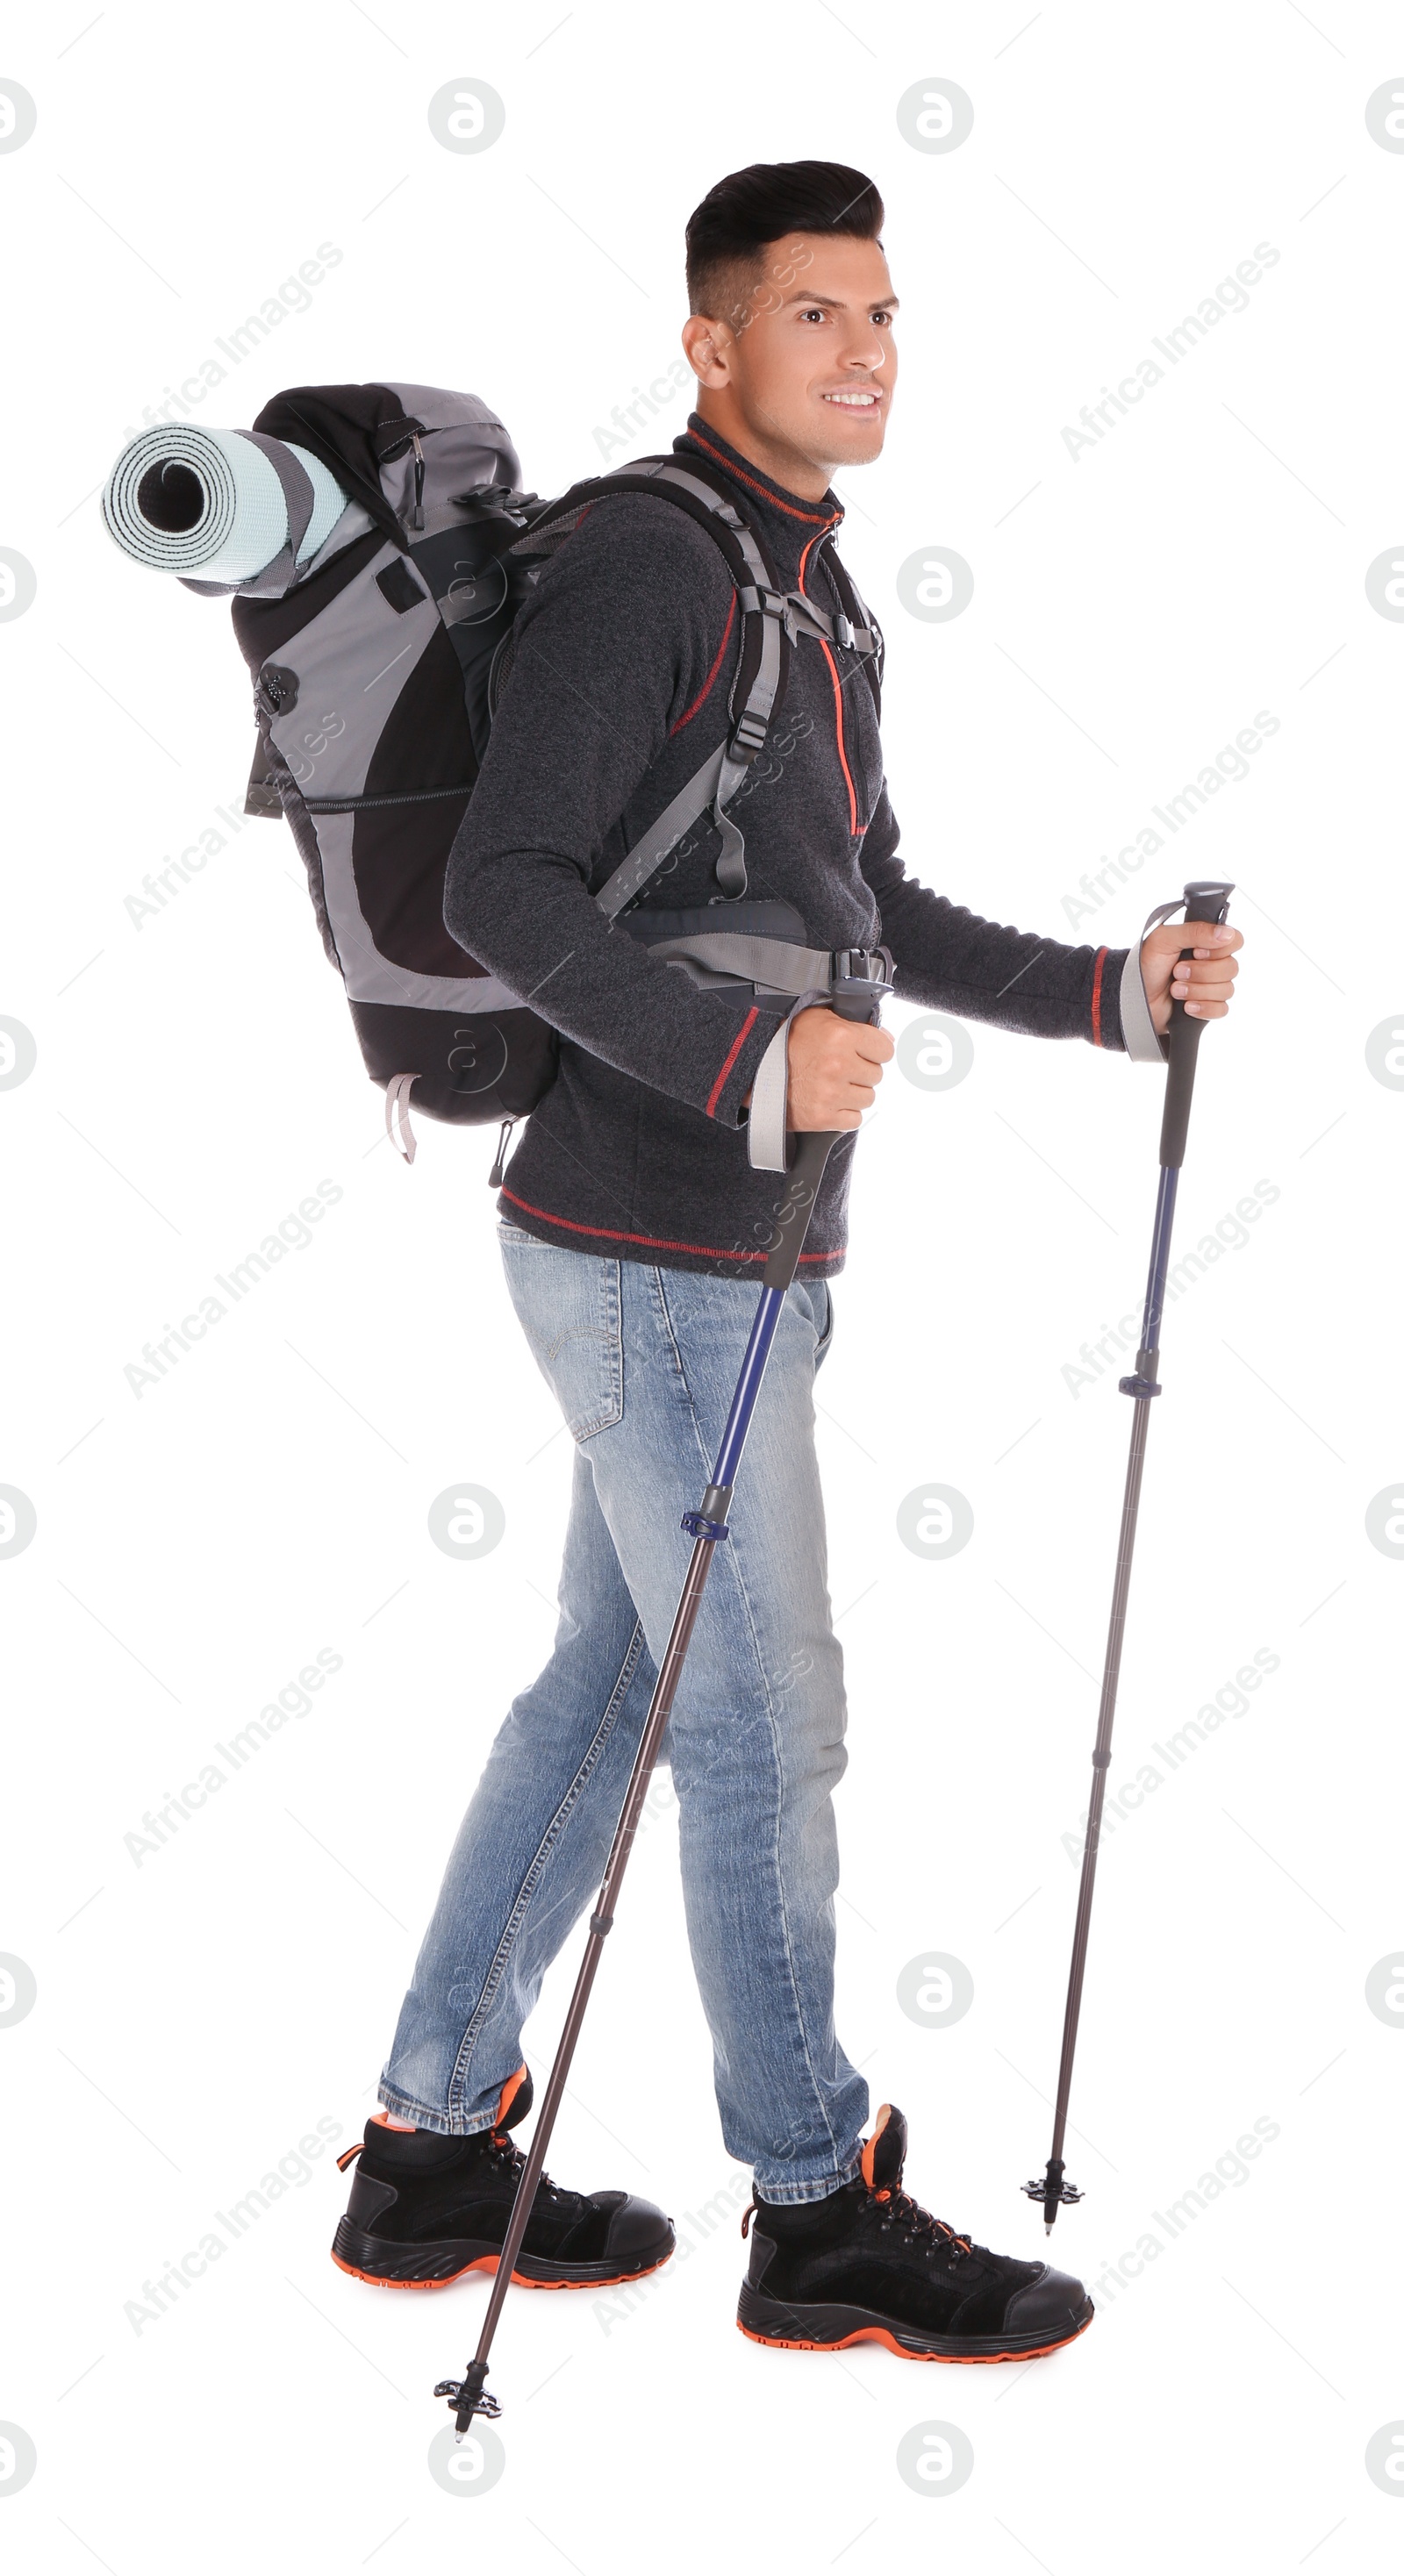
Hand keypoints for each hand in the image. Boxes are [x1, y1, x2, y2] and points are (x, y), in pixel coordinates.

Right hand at [786, 1004, 894, 1129]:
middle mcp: (838, 1065)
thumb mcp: (819, 1017)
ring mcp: (831, 1093)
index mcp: (841, 1036)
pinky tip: (829, 1101)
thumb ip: (854, 1023)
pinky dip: (844, 1113)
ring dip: (854, 1093)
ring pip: (868, 1098)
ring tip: (832, 1084)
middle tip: (840, 1068)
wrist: (754, 1069)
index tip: (864, 1053)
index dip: (875, 1051)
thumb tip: (885, 1036)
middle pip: (876, 1075)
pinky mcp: (823, 1117)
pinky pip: (854, 1119)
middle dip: (861, 1072)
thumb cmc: (784, 1042)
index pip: (886, 1049)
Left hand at [1140, 919, 1242, 1035]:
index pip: (1235, 940)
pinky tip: (1186, 1007)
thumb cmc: (1143, 966)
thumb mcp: (1163, 940)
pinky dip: (1203, 1008)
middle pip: (1231, 967)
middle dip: (1201, 972)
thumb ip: (1195, 931)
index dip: (1220, 949)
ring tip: (1174, 990)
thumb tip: (1226, 933)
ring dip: (1197, 990)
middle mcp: (1211, 963)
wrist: (1131, 999)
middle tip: (1177, 972)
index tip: (1197, 952)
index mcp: (1204, 942)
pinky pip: (1221, 1009)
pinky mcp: (1207, 1007)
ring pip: (1227, 989)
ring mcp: (1210, 986)